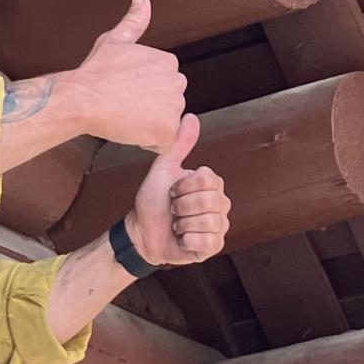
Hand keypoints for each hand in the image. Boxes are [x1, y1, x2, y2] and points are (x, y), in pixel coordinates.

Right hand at [69, 0, 183, 150]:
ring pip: (166, 123)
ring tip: (124, 117)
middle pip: (167, 104)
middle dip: (149, 109)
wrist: (82, 98)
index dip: (141, 93)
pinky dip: (149, 142)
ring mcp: (174, 106)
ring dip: (148, 125)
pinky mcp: (168, 129)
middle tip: (123, 106)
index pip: (162, 87)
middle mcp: (177, 81)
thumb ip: (135, 21)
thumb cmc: (94, 72)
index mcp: (168, 62)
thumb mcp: (115, 40)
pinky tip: (132, 131)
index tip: (123, 91)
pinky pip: (165, 142)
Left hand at [126, 114, 229, 266]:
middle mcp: (221, 204)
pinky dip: (187, 240)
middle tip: (172, 209)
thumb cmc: (153, 200)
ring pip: (207, 222)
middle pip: (209, 201)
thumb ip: (180, 144)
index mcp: (212, 184)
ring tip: (176, 224)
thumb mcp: (164, 169)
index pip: (207, 179)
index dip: (183, 186)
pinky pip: (206, 242)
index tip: (172, 191)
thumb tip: (190, 116)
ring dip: (182, 224)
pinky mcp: (214, 247)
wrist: (142, 231)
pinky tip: (181, 238)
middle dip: (181, 206)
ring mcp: (219, 226)